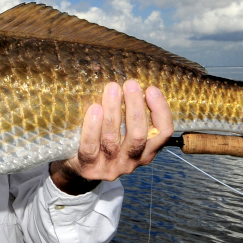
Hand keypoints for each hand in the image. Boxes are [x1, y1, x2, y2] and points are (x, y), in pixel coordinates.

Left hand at [49, 81, 173, 194]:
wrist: (80, 169)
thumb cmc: (105, 141)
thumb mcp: (124, 130)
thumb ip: (130, 110)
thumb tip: (124, 73)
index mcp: (147, 151)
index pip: (163, 133)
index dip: (160, 111)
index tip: (152, 89)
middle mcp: (132, 161)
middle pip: (138, 136)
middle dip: (136, 107)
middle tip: (131, 84)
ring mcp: (110, 166)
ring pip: (113, 139)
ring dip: (113, 111)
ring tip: (111, 89)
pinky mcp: (89, 167)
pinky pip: (90, 147)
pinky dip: (92, 127)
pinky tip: (94, 108)